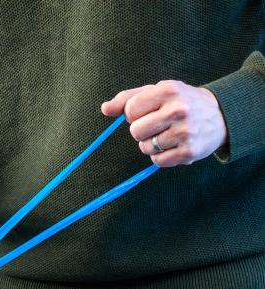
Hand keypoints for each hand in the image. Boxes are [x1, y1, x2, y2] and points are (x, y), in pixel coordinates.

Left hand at [101, 80, 227, 166]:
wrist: (220, 115)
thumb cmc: (180, 102)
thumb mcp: (157, 91)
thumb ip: (129, 98)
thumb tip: (104, 108)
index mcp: (168, 90)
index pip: (130, 110)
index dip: (134, 114)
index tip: (148, 112)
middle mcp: (178, 109)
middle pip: (136, 131)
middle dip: (142, 131)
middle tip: (158, 125)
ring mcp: (185, 131)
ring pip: (145, 148)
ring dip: (152, 145)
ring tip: (168, 134)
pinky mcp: (189, 151)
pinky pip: (158, 161)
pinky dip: (161, 156)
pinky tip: (174, 145)